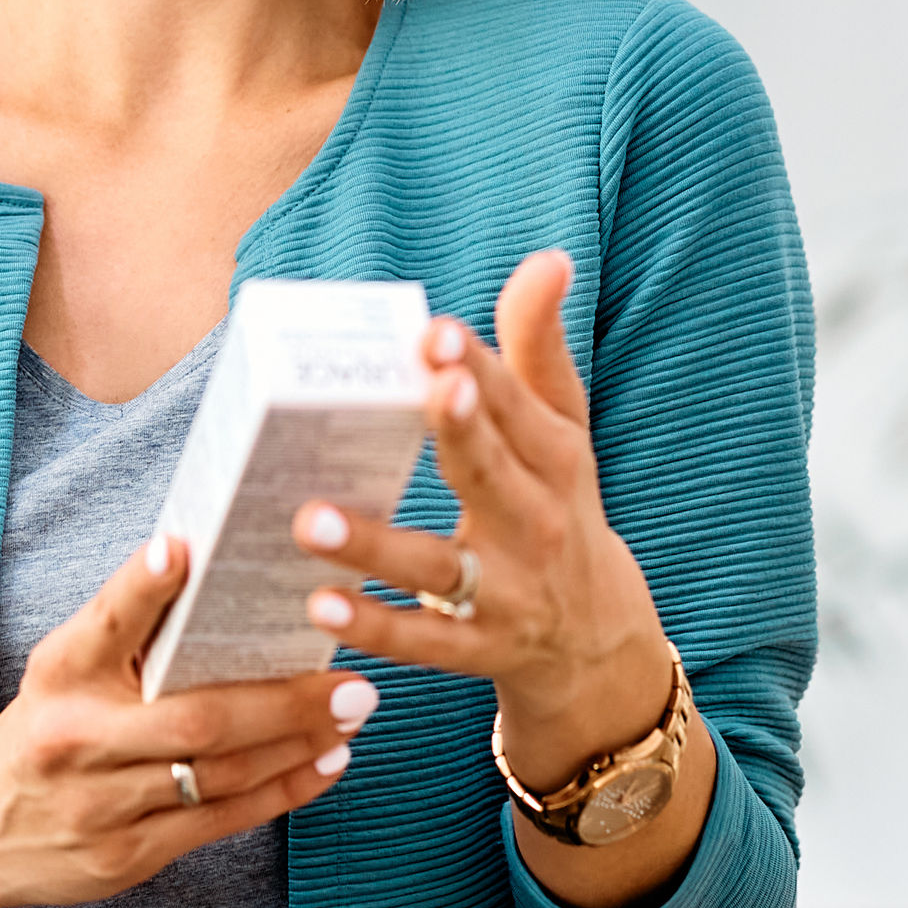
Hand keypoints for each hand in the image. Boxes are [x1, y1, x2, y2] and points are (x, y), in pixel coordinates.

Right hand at [0, 532, 365, 907]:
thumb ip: (128, 626)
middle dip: (285, 700)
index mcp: (60, 674)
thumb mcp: (65, 667)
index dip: (142, 588)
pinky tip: (323, 764)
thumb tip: (214, 566)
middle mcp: (75, 739)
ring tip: (352, 714)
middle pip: (195, 719)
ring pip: (219, 776)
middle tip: (352, 680)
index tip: (182, 550)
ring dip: (298, 746)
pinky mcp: (124, 856)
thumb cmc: (44, 727)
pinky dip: (281, 792)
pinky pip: (218, 822)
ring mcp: (100, 806)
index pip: (104, 622)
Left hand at [292, 249, 676, 786]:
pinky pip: (419, 641)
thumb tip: (550, 256)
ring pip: (436, 567)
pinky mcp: (475, 652)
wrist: (598, 642)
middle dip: (457, 431)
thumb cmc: (561, 508)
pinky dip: (372, 625)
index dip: (480, 367)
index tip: (437, 331)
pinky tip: (318, 602)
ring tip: (308, 517)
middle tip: (418, 387)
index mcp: (555, 459)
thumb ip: (540, 346)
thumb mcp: (562, 432)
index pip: (517, 405)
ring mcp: (506, 594)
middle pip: (490, 474)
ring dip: (374, 544)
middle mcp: (536, 524)